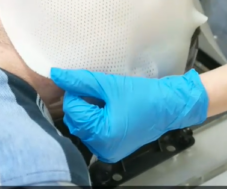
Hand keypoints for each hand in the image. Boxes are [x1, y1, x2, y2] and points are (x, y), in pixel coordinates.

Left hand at [50, 68, 208, 162]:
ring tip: (106, 99)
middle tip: (99, 90)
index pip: (73, 109)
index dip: (77, 92)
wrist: (170, 106)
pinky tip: (110, 109)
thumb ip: (81, 80)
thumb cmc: (144, 95)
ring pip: (84, 127)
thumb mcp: (110, 84)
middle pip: (76, 120)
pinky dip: (97, 120)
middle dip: (82, 103)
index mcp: (101, 134)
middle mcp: (102, 148)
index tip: (90, 82)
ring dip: (89, 111)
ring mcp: (107, 151)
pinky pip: (95, 133)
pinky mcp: (113, 150)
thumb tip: (56, 74)